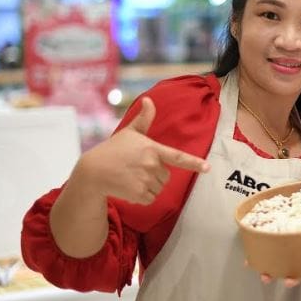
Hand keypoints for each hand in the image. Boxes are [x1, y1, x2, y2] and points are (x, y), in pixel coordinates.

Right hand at [75, 97, 209, 204]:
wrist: (93, 171)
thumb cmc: (113, 150)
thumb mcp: (130, 132)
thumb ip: (144, 119)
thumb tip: (149, 100)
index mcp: (152, 149)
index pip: (177, 157)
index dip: (194, 163)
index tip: (208, 168)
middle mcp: (150, 165)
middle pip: (166, 176)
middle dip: (156, 174)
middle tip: (137, 168)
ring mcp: (144, 180)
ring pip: (159, 188)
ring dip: (149, 186)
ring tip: (132, 177)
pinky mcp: (138, 194)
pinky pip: (150, 199)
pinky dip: (142, 197)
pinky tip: (129, 187)